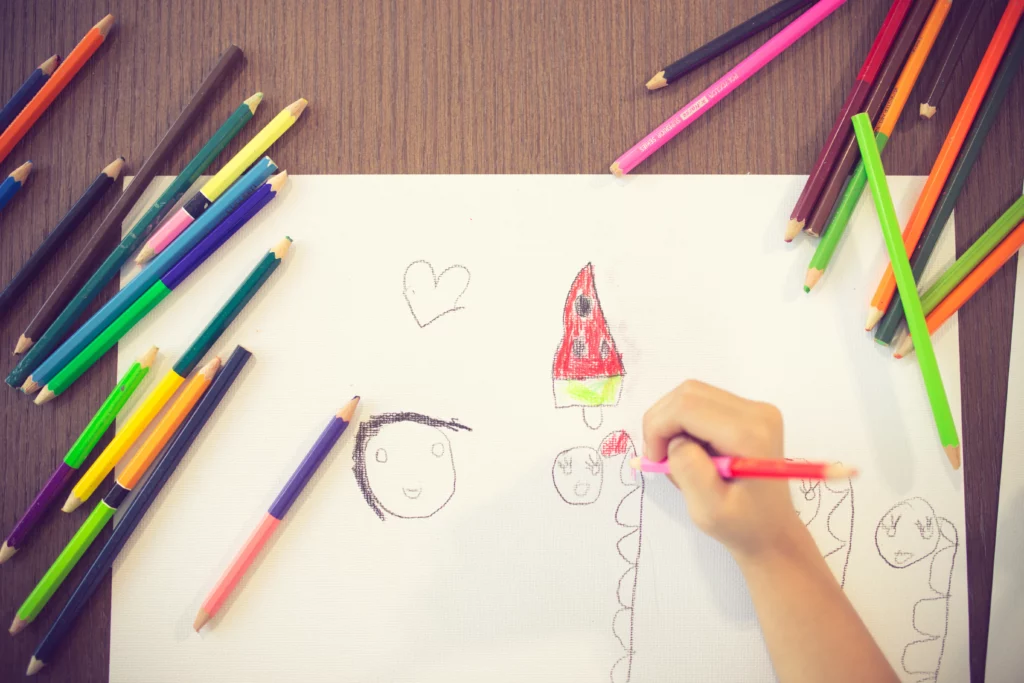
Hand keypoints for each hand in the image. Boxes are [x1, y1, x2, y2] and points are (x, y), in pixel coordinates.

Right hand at [642, 380, 804, 561]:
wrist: (772, 531)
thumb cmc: (741, 525)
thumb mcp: (709, 510)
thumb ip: (689, 470)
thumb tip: (674, 440)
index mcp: (750, 434)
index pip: (687, 406)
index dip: (659, 428)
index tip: (655, 460)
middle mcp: (757, 412)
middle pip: (688, 393)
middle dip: (662, 423)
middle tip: (659, 459)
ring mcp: (755, 409)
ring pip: (692, 395)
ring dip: (671, 423)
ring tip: (677, 458)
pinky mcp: (748, 411)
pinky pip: (702, 403)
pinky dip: (684, 424)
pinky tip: (691, 451)